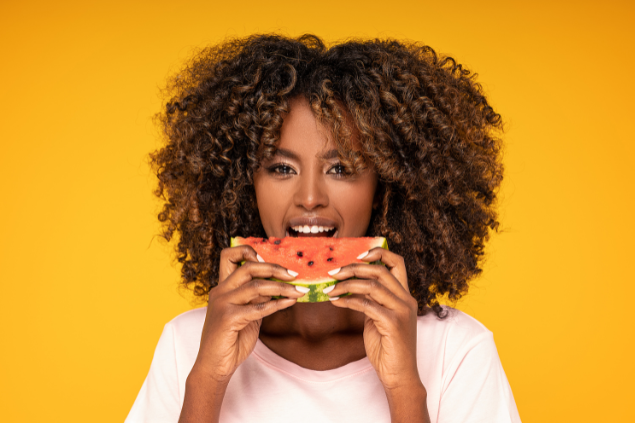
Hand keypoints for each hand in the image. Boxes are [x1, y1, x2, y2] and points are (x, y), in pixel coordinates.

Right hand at [191, 245, 303, 384]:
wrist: (214, 366)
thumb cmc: (231, 340)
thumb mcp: (245, 313)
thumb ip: (256, 298)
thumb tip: (278, 284)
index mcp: (222, 287)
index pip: (229, 255)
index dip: (249, 251)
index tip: (270, 260)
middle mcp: (220, 291)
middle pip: (248, 267)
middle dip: (274, 268)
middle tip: (294, 274)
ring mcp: (222, 304)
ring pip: (257, 286)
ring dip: (282, 288)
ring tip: (299, 291)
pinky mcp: (228, 319)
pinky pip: (259, 308)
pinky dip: (278, 304)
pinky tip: (290, 302)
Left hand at [326, 248, 420, 390]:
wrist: (399, 376)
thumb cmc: (387, 348)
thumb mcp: (379, 318)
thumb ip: (371, 300)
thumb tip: (350, 284)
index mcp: (405, 295)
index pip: (397, 262)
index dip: (377, 252)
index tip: (356, 255)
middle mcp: (406, 300)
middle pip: (380, 270)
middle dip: (353, 268)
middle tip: (333, 272)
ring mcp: (402, 311)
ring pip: (372, 285)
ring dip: (346, 284)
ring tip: (330, 289)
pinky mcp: (393, 324)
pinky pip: (366, 305)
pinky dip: (348, 301)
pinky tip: (336, 302)